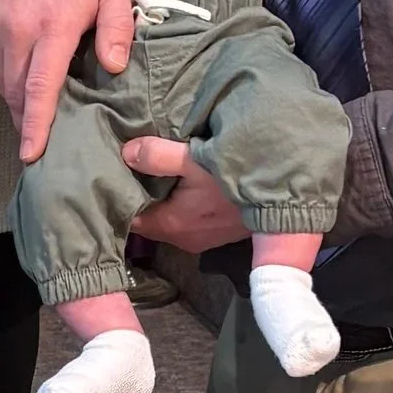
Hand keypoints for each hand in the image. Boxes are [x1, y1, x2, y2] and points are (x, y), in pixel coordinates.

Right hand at [0, 0, 134, 162]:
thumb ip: (116, 28)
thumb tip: (114, 68)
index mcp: (53, 23)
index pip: (41, 85)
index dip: (37, 124)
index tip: (32, 154)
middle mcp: (18, 29)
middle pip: (18, 93)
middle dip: (29, 125)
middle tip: (49, 151)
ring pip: (4, 83)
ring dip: (20, 106)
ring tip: (40, 125)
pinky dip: (11, 83)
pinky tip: (29, 91)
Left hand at [122, 138, 250, 251]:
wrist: (280, 200)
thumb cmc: (235, 180)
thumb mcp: (195, 160)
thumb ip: (157, 156)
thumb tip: (125, 153)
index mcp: (171, 224)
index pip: (130, 217)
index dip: (120, 197)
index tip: (112, 176)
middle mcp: (182, 239)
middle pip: (147, 220)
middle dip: (138, 198)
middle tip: (127, 170)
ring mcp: (200, 240)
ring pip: (166, 221)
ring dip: (159, 202)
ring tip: (149, 174)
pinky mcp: (214, 235)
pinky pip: (184, 222)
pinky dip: (176, 206)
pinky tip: (178, 185)